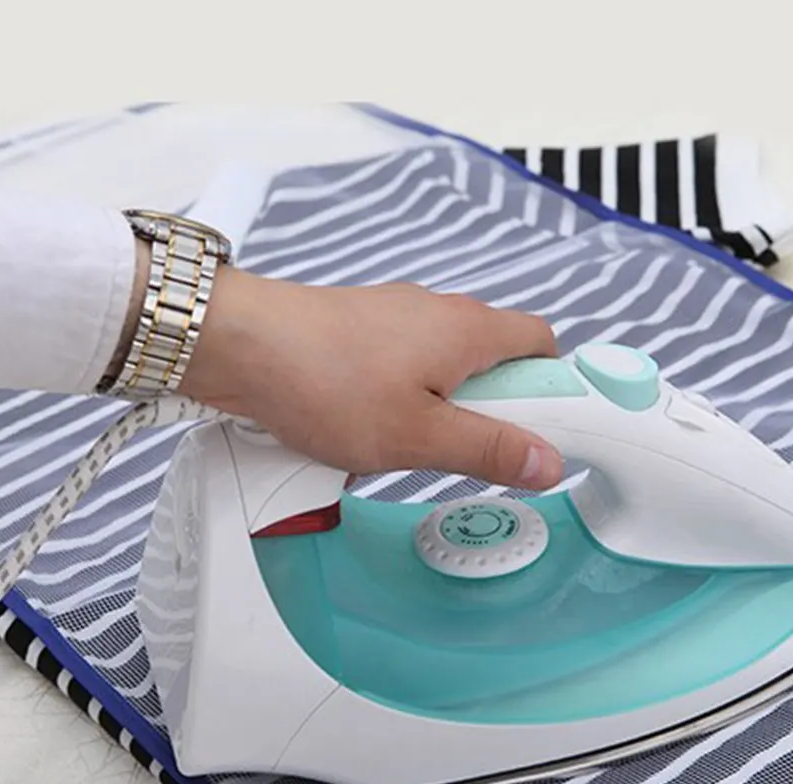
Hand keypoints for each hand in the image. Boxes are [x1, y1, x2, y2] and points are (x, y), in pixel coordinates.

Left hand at [178, 269, 564, 488]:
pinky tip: (370, 428)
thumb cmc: (325, 382)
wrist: (238, 345)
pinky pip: (404, 364)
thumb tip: (547, 462)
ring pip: (445, 365)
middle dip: (491, 408)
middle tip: (468, 450)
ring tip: (409, 445)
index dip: (554, 386)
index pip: (542, 343)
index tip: (545, 429)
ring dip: (443, 406)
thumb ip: (488, 449)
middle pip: (494, 357)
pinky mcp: (359, 328)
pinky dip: (404, 396)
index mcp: (468, 330)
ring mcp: (395, 316)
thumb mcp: (420, 435)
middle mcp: (437, 312)